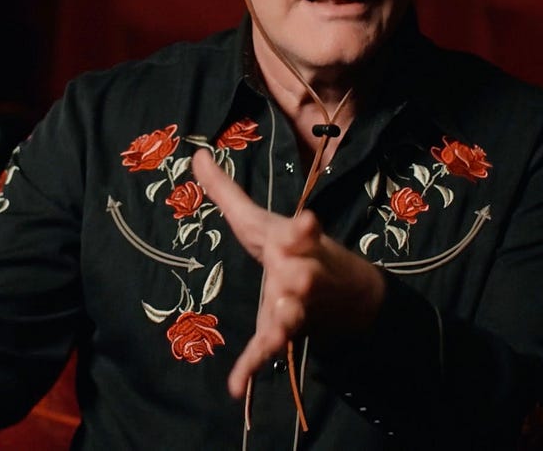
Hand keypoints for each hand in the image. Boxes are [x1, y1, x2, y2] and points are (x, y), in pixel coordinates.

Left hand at [193, 150, 383, 398]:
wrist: (348, 295)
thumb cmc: (294, 248)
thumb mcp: (259, 218)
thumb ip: (225, 191)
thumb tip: (194, 154)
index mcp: (299, 243)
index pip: (306, 233)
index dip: (305, 230)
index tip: (308, 223)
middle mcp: (302, 274)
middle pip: (302, 277)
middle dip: (299, 279)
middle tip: (294, 281)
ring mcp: (295, 307)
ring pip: (292, 316)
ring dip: (285, 321)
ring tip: (276, 331)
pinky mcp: (283, 332)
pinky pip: (267, 350)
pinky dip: (251, 369)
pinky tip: (235, 387)